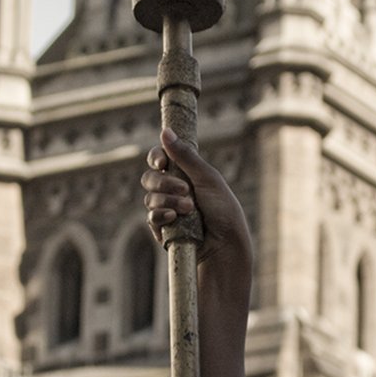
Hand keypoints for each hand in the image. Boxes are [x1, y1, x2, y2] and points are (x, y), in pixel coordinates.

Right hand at [141, 128, 252, 267]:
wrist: (226, 246)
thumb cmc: (224, 211)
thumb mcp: (208, 178)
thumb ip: (185, 156)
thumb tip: (165, 131)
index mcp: (185, 174)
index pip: (159, 159)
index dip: (156, 158)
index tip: (162, 162)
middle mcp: (173, 190)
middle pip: (149, 177)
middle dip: (164, 182)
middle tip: (185, 190)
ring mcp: (167, 210)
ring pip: (149, 197)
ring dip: (168, 201)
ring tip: (189, 209)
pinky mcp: (163, 229)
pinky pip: (151, 217)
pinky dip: (162, 215)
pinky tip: (175, 218)